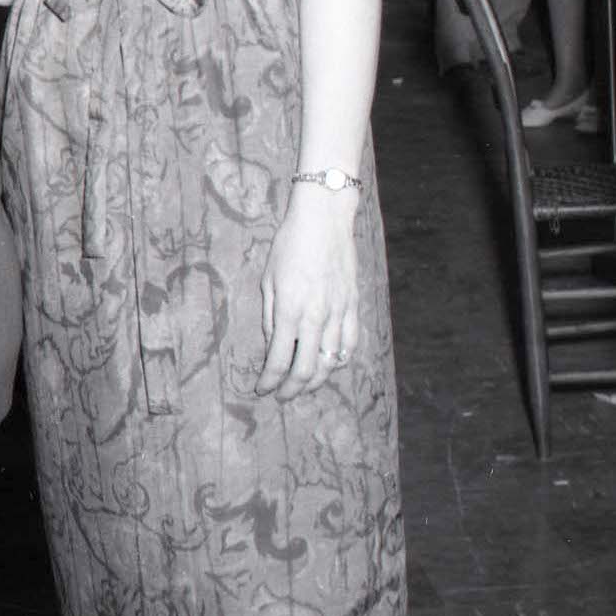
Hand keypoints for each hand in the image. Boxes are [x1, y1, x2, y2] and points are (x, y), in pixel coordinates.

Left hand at [256, 187, 361, 398]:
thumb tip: (273, 343)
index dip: (269, 382)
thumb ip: (270, 316)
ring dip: (316, 380)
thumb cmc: (290, 244)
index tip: (262, 390)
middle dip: (292, 389)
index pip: (279, 360)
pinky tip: (331, 364)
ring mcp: (338, 312)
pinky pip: (350, 343)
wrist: (324, 219)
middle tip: (282, 396)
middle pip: (306, 369)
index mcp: (290, 310)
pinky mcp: (353, 305)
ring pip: (331, 361)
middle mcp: (316, 317)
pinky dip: (340, 360)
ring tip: (304, 385)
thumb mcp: (268, 278)